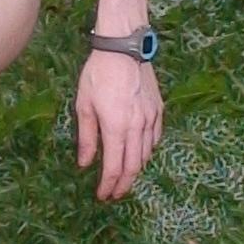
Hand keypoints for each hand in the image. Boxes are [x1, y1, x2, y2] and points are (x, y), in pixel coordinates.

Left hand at [76, 50, 162, 200]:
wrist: (124, 47)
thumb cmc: (99, 73)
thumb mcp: (84, 105)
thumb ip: (86, 137)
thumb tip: (85, 163)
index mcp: (116, 127)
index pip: (114, 167)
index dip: (109, 185)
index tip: (103, 195)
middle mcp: (137, 127)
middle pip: (133, 167)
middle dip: (123, 184)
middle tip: (114, 193)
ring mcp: (151, 118)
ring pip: (146, 155)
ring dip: (135, 170)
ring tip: (124, 177)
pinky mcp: (158, 110)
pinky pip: (154, 139)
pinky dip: (146, 152)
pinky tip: (139, 154)